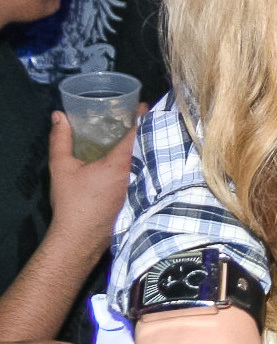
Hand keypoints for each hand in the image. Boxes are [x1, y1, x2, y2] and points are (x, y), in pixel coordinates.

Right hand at [45, 107, 139, 266]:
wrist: (80, 238)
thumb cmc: (72, 203)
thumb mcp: (62, 168)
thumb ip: (60, 139)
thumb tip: (59, 116)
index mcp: (122, 163)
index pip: (139, 132)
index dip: (143, 116)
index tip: (142, 105)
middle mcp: (138, 174)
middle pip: (149, 145)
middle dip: (147, 130)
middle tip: (139, 118)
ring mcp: (142, 188)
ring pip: (150, 161)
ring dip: (147, 148)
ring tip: (141, 135)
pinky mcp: (142, 198)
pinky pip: (148, 175)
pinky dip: (145, 164)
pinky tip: (138, 160)